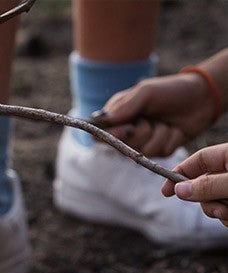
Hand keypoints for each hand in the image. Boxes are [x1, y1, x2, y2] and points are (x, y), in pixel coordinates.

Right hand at [99, 72, 215, 157]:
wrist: (201, 98)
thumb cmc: (170, 91)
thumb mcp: (146, 92)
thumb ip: (125, 106)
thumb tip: (106, 120)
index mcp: (117, 116)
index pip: (99, 133)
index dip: (109, 135)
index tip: (126, 129)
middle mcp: (126, 132)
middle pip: (122, 145)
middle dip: (141, 131)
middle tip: (150, 118)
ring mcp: (143, 143)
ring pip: (143, 151)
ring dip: (159, 134)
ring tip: (165, 122)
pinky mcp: (159, 151)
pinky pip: (160, 153)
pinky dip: (171, 139)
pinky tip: (174, 129)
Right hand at [162, 143, 227, 227]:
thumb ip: (208, 186)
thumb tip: (179, 190)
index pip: (199, 160)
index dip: (180, 173)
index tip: (166, 192)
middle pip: (205, 184)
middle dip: (206, 201)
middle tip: (218, 211)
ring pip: (215, 200)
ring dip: (219, 212)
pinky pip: (226, 210)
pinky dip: (227, 217)